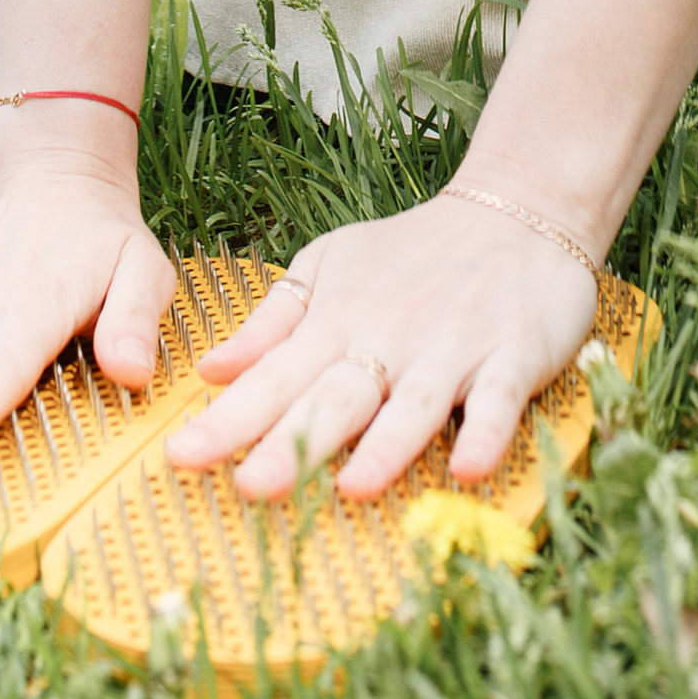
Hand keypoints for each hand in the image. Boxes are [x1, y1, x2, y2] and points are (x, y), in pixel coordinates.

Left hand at [164, 189, 598, 501]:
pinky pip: (498, 399)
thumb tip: (210, 370)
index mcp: (340, 321)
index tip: (180, 458)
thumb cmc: (414, 253)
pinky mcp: (513, 355)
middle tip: (248, 487)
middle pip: (336, 397)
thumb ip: (275, 321)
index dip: (229, 420)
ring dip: (386, 446)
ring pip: (414, 404)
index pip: (275, 378)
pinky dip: (486, 431)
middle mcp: (391, 339)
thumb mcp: (331, 266)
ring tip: (354, 488)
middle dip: (294, 442)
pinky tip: (469, 468)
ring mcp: (453, 349)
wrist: (517, 210)